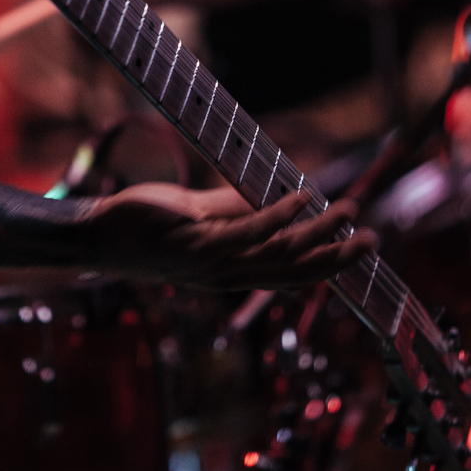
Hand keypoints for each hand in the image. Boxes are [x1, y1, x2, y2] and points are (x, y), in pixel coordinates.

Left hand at [85, 183, 377, 290]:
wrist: (98, 236)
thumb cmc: (145, 224)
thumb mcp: (197, 216)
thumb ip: (232, 209)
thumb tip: (268, 196)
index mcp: (229, 270)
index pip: (286, 275)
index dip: (324, 265)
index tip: (354, 249)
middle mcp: (227, 274)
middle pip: (294, 271)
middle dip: (336, 257)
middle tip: (372, 240)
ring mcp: (214, 262)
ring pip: (280, 252)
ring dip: (319, 232)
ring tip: (348, 211)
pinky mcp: (197, 243)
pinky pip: (247, 232)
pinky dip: (279, 215)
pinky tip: (302, 197)